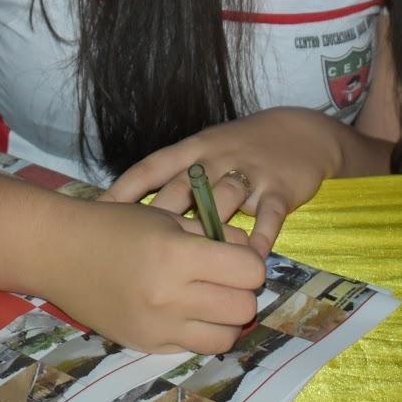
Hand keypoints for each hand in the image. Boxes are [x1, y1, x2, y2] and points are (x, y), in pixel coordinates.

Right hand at [40, 200, 263, 353]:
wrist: (59, 252)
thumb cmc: (114, 226)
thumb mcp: (167, 218)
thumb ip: (213, 236)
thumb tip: (250, 254)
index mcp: (177, 254)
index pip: (249, 271)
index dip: (249, 263)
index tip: (237, 259)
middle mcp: (170, 295)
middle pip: (244, 308)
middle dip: (242, 292)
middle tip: (226, 281)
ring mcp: (157, 325)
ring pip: (225, 338)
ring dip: (225, 320)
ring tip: (210, 302)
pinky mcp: (145, 345)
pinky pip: (193, 348)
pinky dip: (198, 332)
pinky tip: (184, 313)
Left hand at [99, 109, 344, 256]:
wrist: (301, 134)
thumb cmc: (243, 148)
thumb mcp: (206, 150)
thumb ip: (175, 176)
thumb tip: (131, 211)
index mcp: (193, 150)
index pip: (151, 168)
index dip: (125, 190)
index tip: (99, 215)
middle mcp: (216, 159)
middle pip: (183, 189)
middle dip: (159, 219)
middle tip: (136, 251)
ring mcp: (248, 173)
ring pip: (223, 202)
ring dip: (208, 233)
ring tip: (189, 268)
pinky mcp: (279, 189)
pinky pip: (267, 218)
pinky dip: (257, 240)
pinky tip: (245, 263)